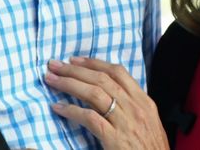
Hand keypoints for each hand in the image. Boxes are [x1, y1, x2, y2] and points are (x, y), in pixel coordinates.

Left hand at [45, 57, 167, 149]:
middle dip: (76, 69)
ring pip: (94, 93)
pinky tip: (58, 108)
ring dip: (69, 84)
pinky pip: (90, 118)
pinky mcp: (115, 139)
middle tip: (55, 65)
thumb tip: (112, 97)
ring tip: (51, 80)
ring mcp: (126, 122)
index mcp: (144, 102)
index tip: (76, 60)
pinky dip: (71, 110)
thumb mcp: (148, 124)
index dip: (94, 63)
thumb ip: (132, 109)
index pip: (118, 72)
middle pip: (102, 79)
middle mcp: (135, 108)